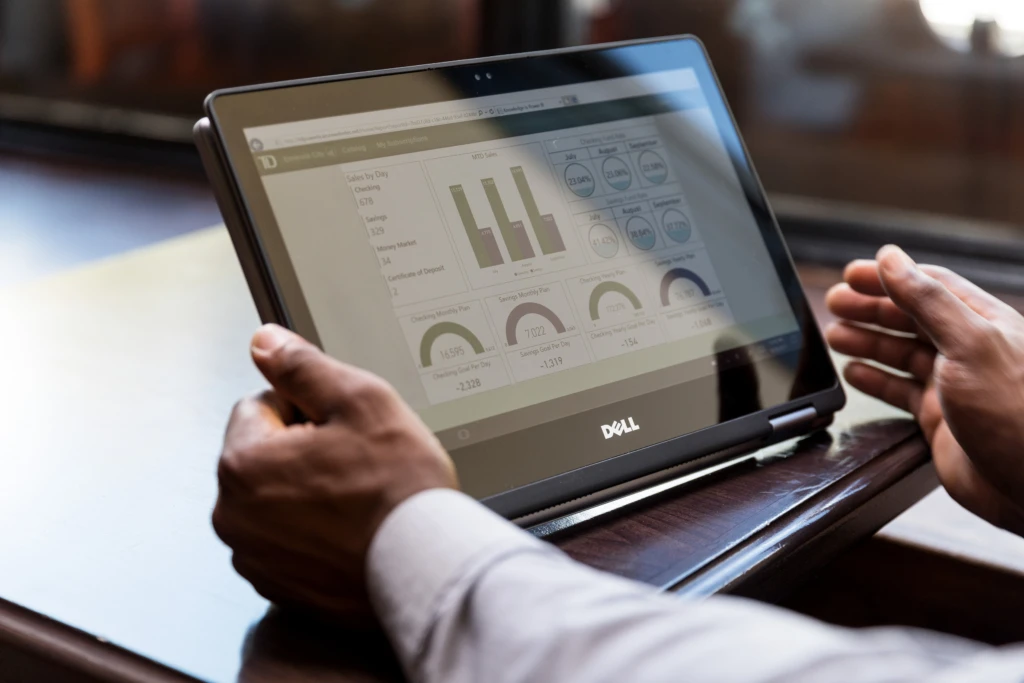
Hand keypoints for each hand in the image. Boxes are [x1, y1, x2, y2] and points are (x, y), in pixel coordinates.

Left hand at [212, 324, 457, 619]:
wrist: (427, 567)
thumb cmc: (398, 490)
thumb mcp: (360, 400)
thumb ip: (303, 366)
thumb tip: (265, 342)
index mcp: (243, 463)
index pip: (260, 405)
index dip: (307, 407)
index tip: (342, 427)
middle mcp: (234, 515)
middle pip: (264, 455)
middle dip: (303, 452)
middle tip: (357, 463)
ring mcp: (255, 556)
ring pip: (275, 500)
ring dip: (307, 494)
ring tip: (357, 501)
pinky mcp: (279, 587)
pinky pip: (289, 542)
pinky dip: (315, 535)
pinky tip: (352, 532)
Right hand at [825, 246, 1023, 535]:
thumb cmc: (1019, 414)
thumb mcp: (971, 343)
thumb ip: (927, 301)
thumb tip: (892, 260)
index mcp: (983, 322)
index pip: (928, 286)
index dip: (888, 277)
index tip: (852, 273)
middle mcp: (968, 350)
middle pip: (909, 318)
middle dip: (870, 308)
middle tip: (834, 302)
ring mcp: (953, 385)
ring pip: (900, 354)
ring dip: (867, 342)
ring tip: (834, 335)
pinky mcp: (940, 420)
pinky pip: (899, 392)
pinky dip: (874, 381)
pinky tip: (853, 373)